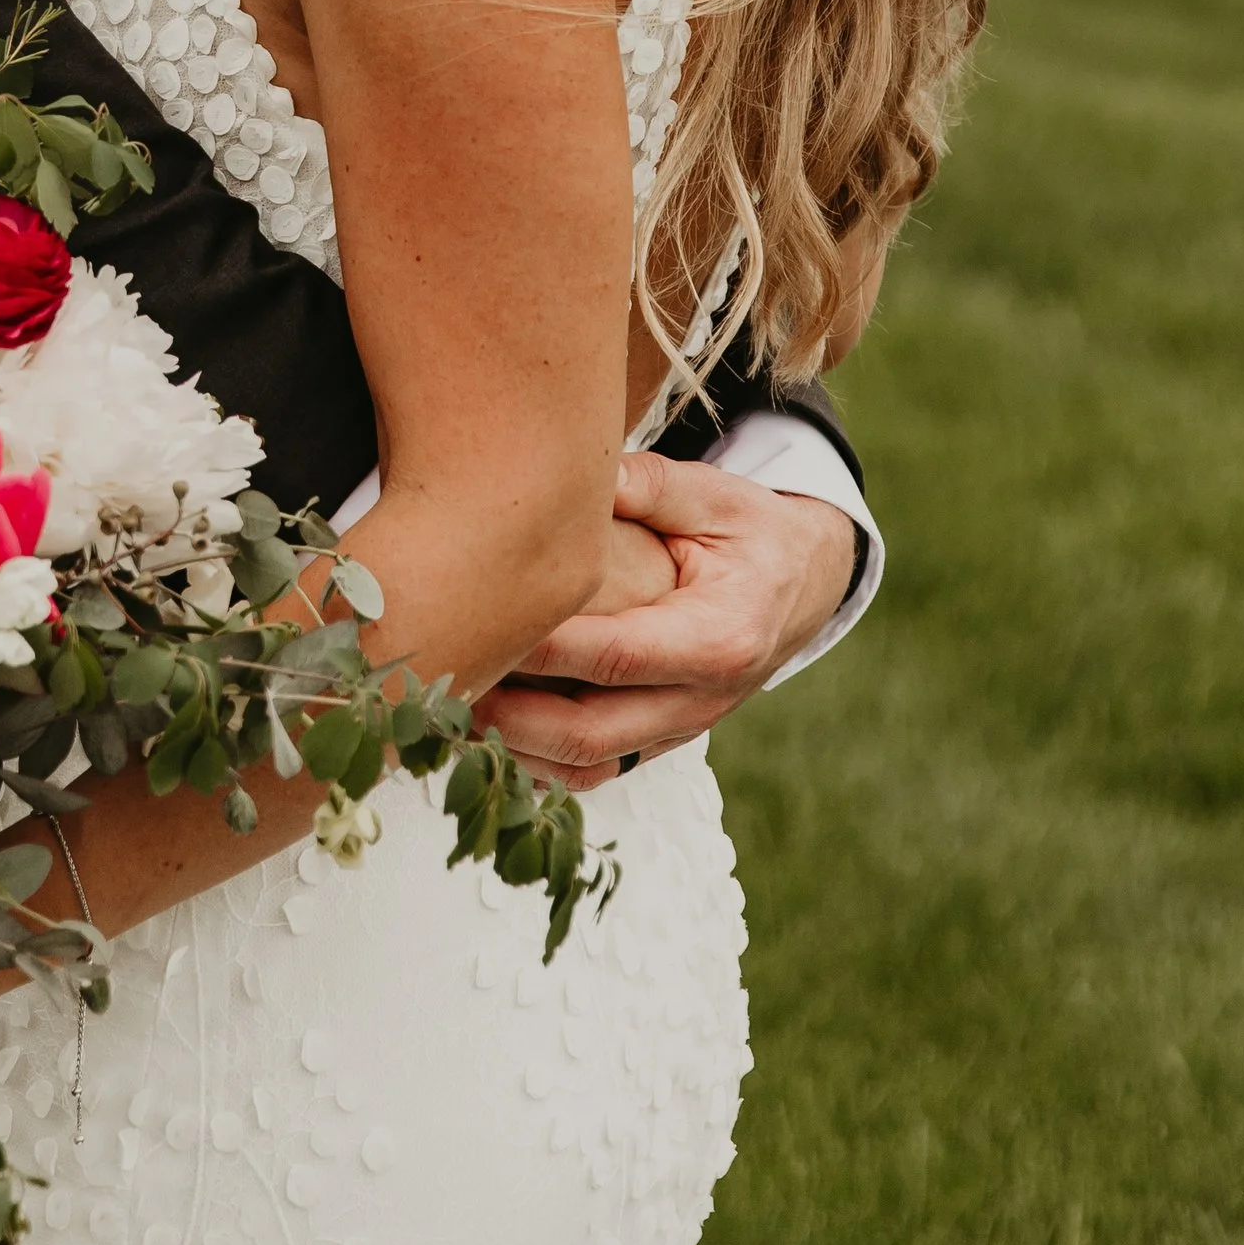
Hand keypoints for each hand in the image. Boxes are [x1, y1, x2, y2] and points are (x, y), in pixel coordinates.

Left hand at [479, 450, 858, 794]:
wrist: (801, 584)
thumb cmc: (750, 533)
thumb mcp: (715, 495)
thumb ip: (649, 485)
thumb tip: (578, 473)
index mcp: (719, 638)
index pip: (616, 656)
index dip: (544, 649)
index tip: (481, 623)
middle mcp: (701, 699)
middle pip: (593, 733)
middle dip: (510, 717)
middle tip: (442, 682)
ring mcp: (680, 729)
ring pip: (588, 766)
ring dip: (513, 750)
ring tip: (447, 710)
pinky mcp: (660, 740)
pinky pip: (595, 771)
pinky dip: (536, 762)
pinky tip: (484, 729)